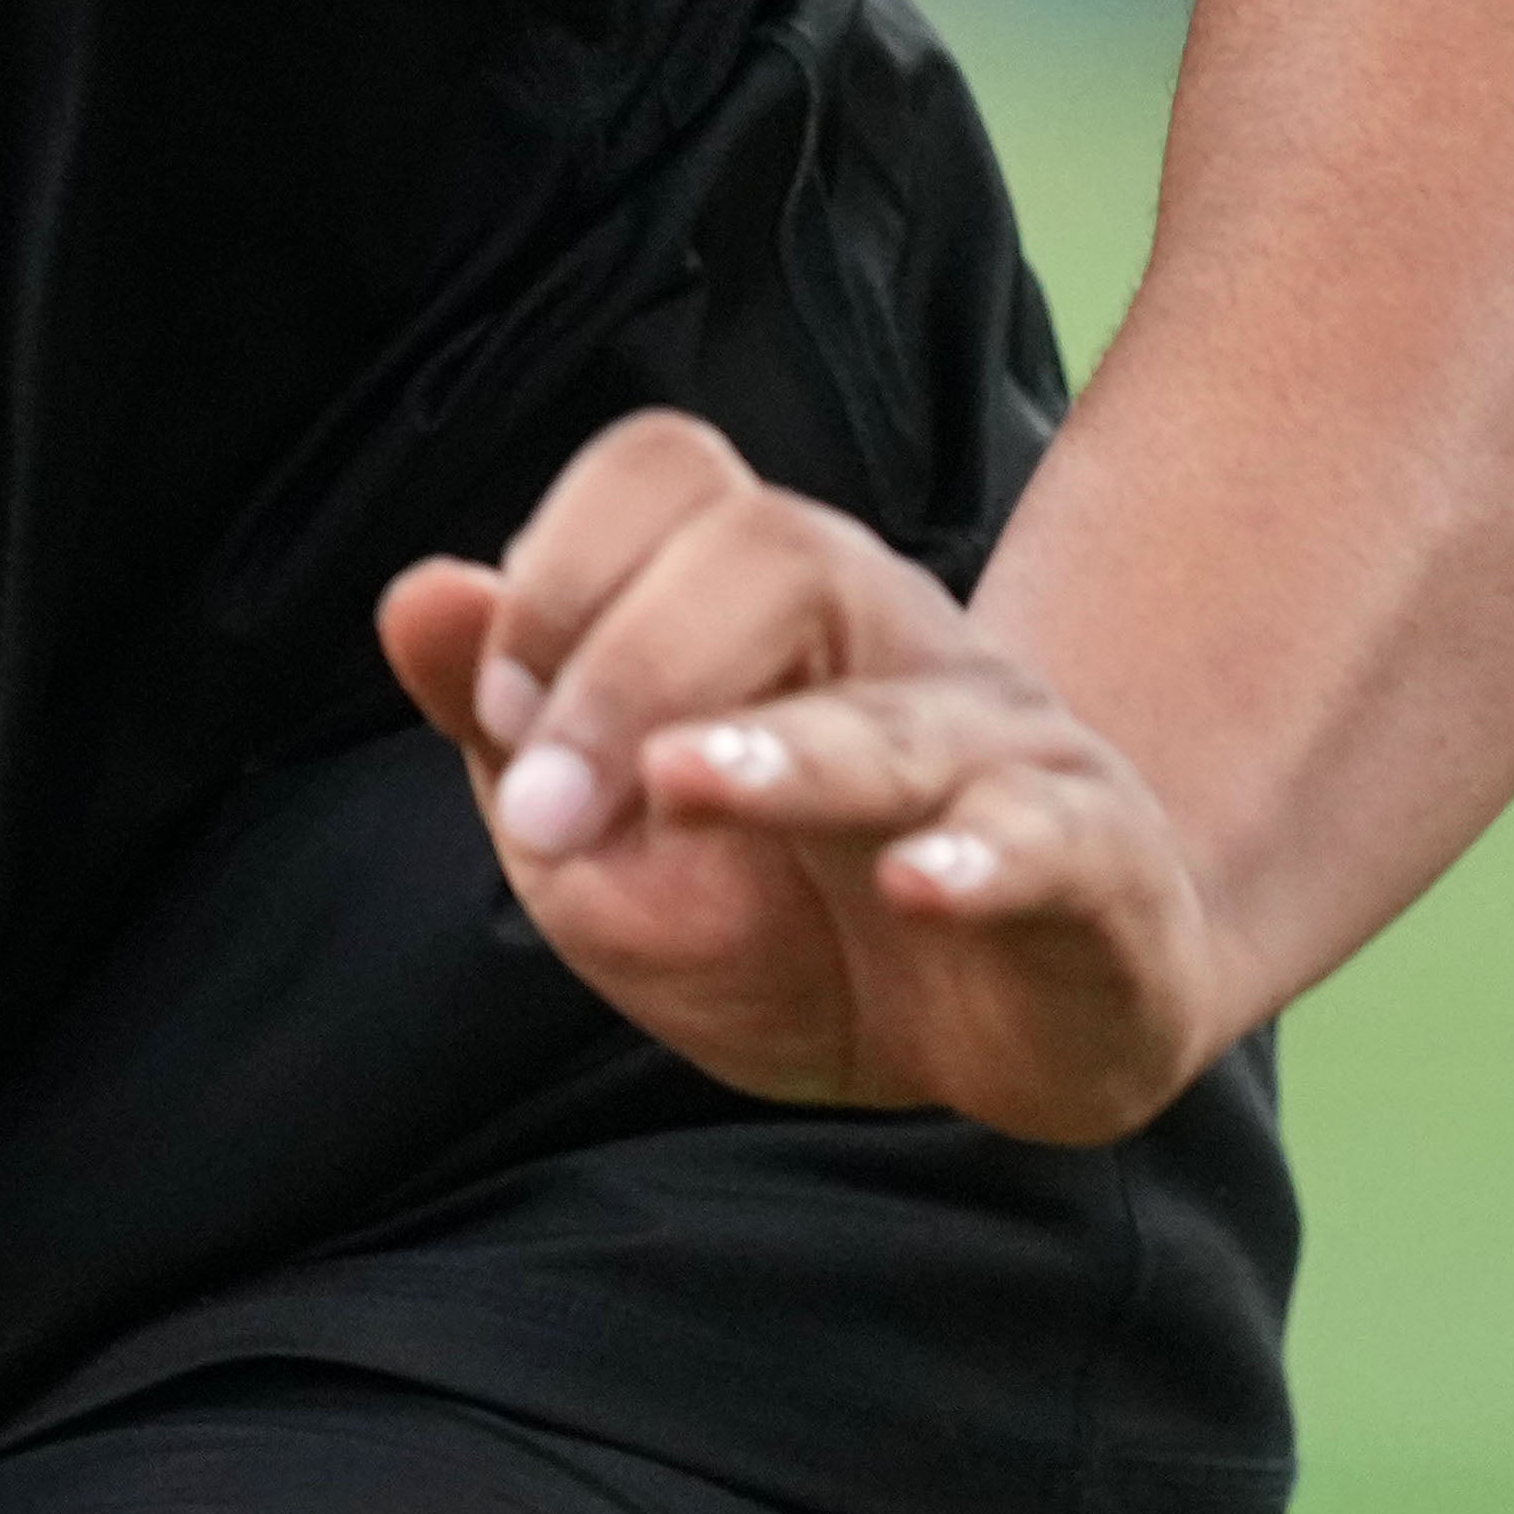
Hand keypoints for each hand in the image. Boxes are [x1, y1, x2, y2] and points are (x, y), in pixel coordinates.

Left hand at [379, 411, 1234, 1148]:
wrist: (992, 1036)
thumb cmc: (782, 918)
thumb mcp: (604, 839)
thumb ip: (505, 721)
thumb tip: (417, 594)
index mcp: (763, 603)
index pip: (669, 477)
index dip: (564, 565)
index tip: (498, 707)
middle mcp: (890, 637)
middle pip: (776, 551)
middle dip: (631, 665)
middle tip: (545, 810)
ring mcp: (1004, 747)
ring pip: (898, 713)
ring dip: (782, 752)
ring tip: (684, 784)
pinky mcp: (1095, 868)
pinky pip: (1053, 836)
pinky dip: (987, 857)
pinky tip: (921, 886)